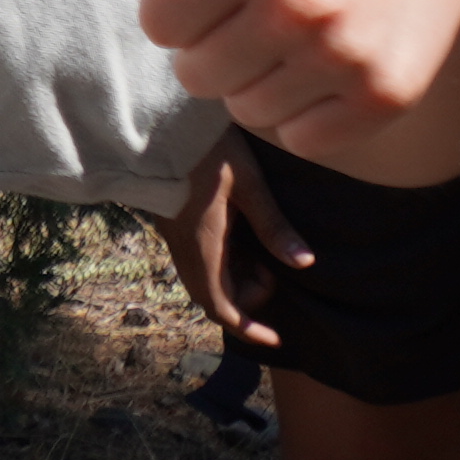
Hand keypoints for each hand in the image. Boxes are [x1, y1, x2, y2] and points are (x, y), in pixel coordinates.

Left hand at [134, 0, 459, 187]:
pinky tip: (323, 64)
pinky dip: (302, 112)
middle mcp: (297, 1)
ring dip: (255, 80)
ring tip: (287, 32)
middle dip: (212, 45)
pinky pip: (301, 137)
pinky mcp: (381, 95)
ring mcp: (343, 54)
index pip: (159, 18)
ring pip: (246, 107)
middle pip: (196, 71)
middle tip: (251, 7)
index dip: (178, 2)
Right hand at [158, 147, 302, 348]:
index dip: (249, 328)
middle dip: (245, 302)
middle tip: (272, 275)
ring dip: (232, 282)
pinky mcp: (171, 222)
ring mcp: (174, 236)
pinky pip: (196, 261)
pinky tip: (238, 240)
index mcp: (203, 246)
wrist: (154, 120)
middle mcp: (184, 249)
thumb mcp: (248, 182)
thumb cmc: (206, 148)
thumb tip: (304, 264)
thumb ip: (273, 225)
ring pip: (202, 280)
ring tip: (260, 256)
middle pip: (212, 298)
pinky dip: (220, 266)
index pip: (222, 307)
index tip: (276, 338)